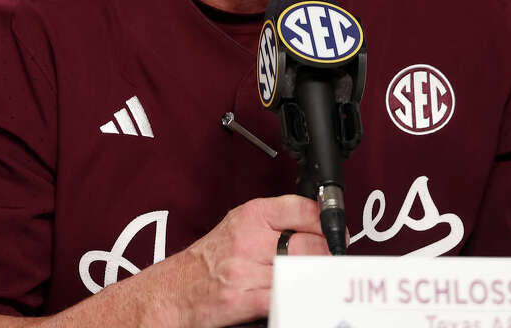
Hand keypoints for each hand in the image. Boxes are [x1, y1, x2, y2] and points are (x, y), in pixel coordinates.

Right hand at [146, 194, 329, 327]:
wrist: (174, 291)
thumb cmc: (208, 261)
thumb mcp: (238, 227)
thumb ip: (274, 223)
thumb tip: (315, 227)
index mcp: (250, 216)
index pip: (302, 209)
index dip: (327, 222)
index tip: (337, 232)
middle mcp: (248, 239)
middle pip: (308, 244)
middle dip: (327, 255)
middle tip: (333, 260)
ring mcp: (244, 270)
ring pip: (300, 272)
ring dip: (315, 278)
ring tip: (322, 279)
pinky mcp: (240, 300)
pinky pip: (282, 298)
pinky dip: (297, 299)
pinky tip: (302, 297)